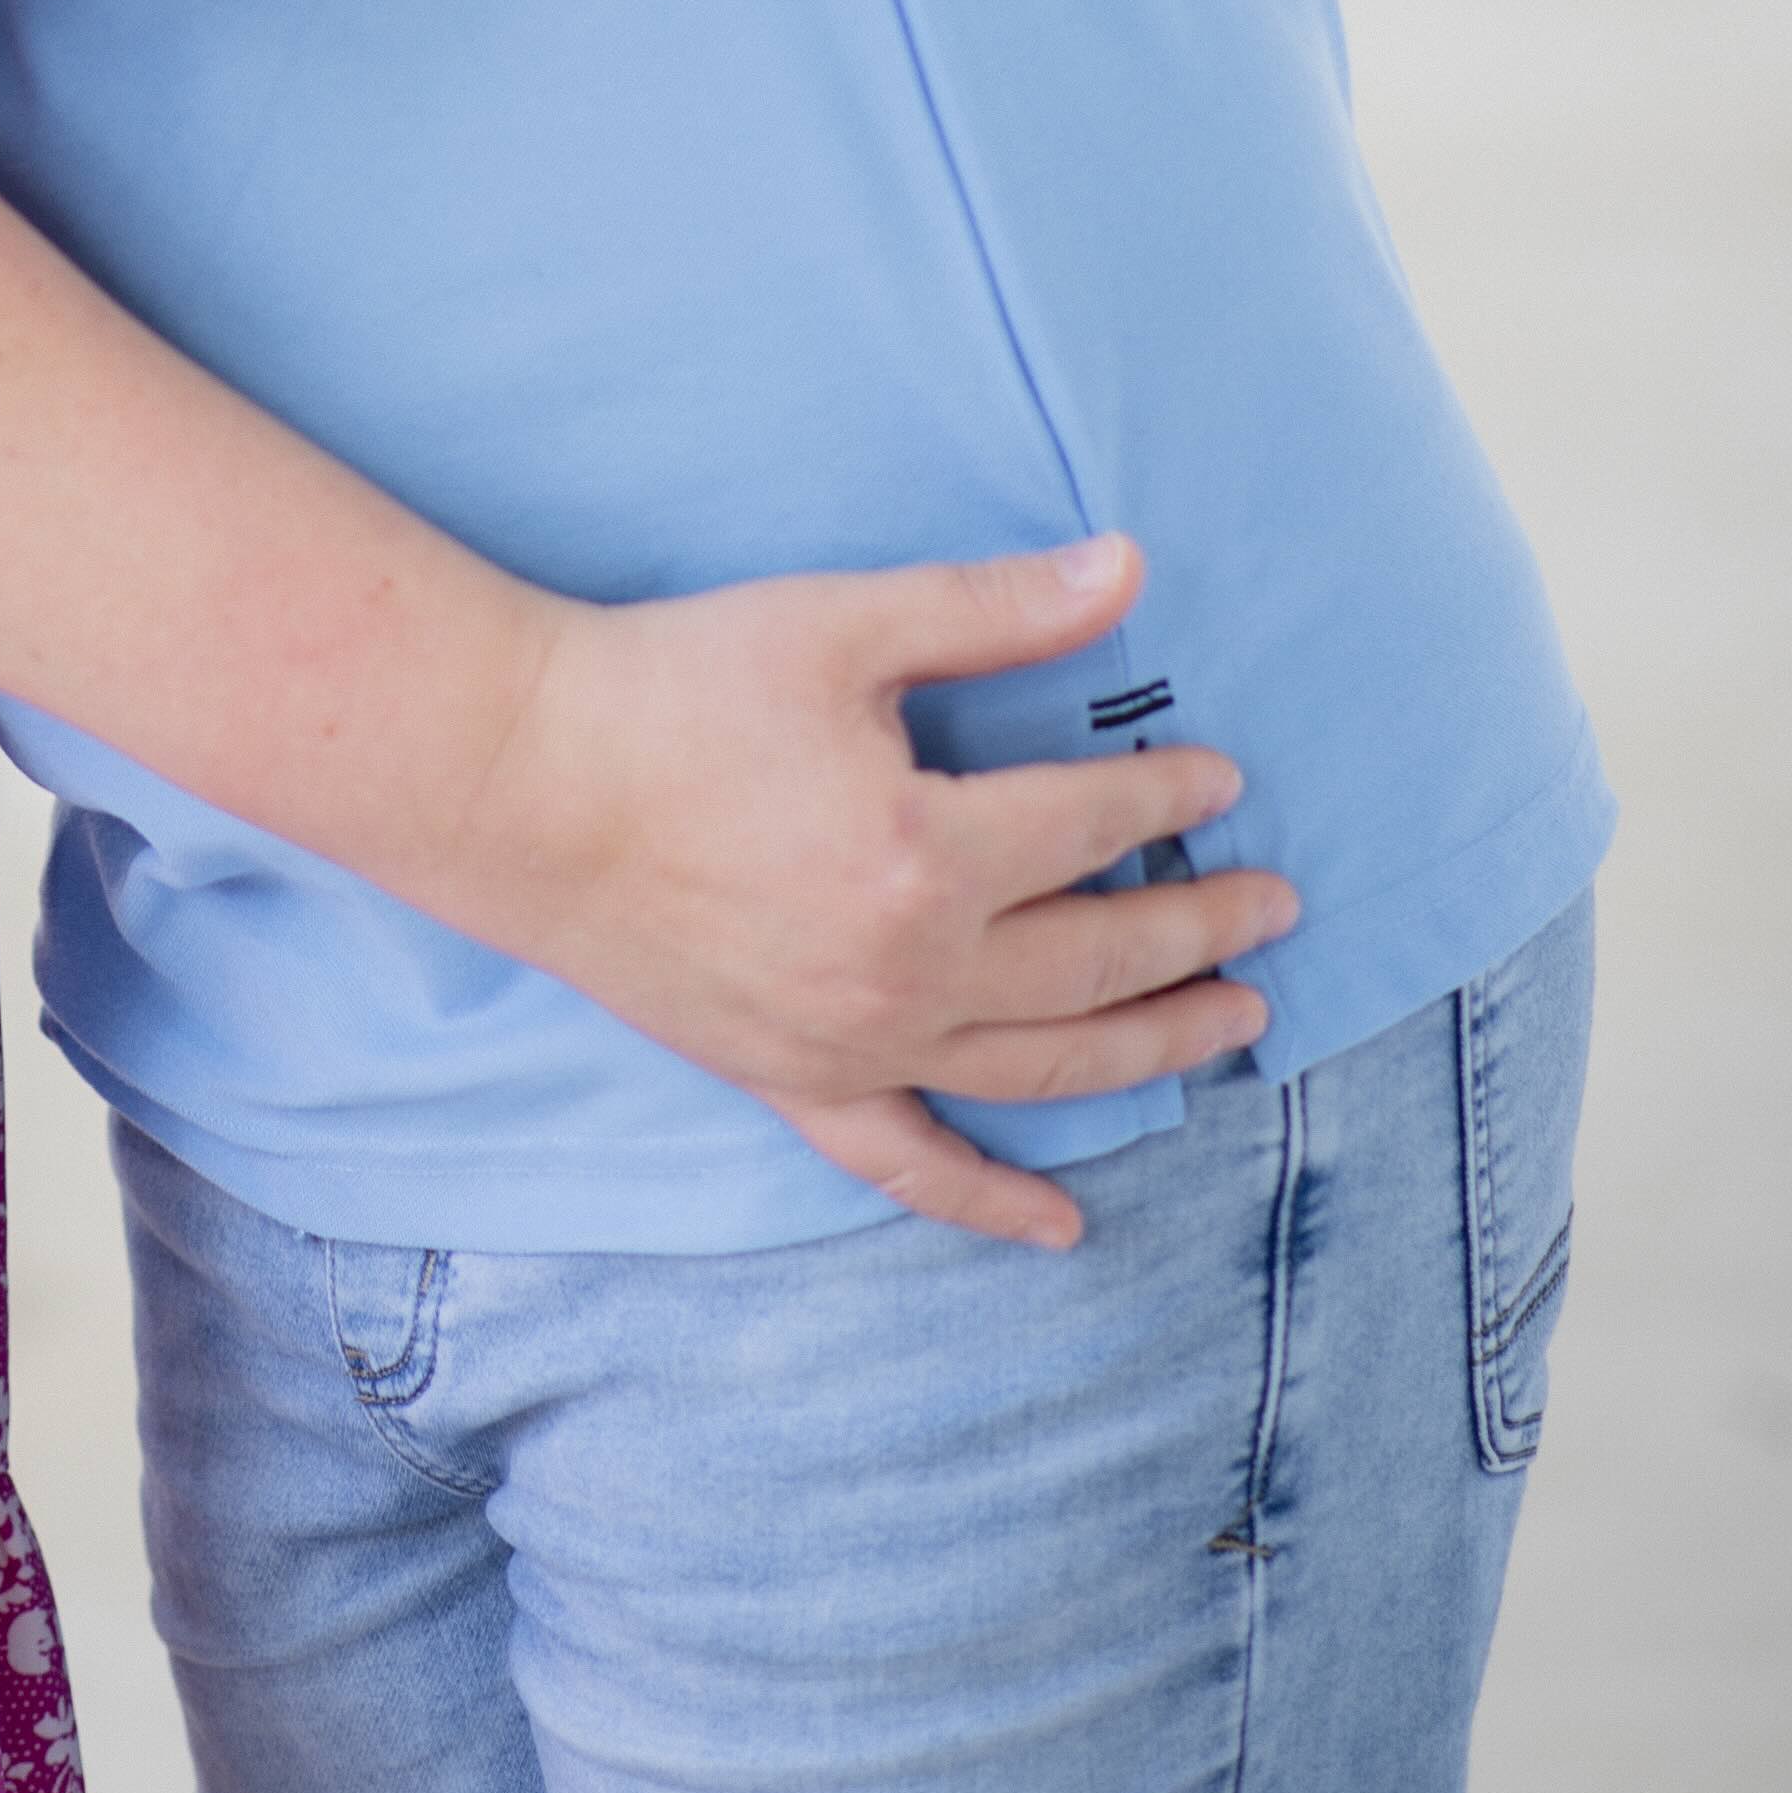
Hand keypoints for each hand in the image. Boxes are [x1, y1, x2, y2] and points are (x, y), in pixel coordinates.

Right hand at [475, 534, 1295, 1254]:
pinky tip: (1063, 1223)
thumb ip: (991, 607)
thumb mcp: (841, 624)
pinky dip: (991, 1204)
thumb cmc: (674, 685)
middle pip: (1097, 959)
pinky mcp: (793, 1081)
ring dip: (1154, 1051)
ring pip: (1043, 1069)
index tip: (1219, 780)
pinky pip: (911, 1164)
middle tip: (1271, 904)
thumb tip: (1127, 568)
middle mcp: (910, 971)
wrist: (521, 781)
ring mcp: (855, 1042)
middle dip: (1201, 928)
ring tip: (1234, 1024)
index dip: (1168, 798)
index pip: (1091, 825)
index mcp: (928, 853)